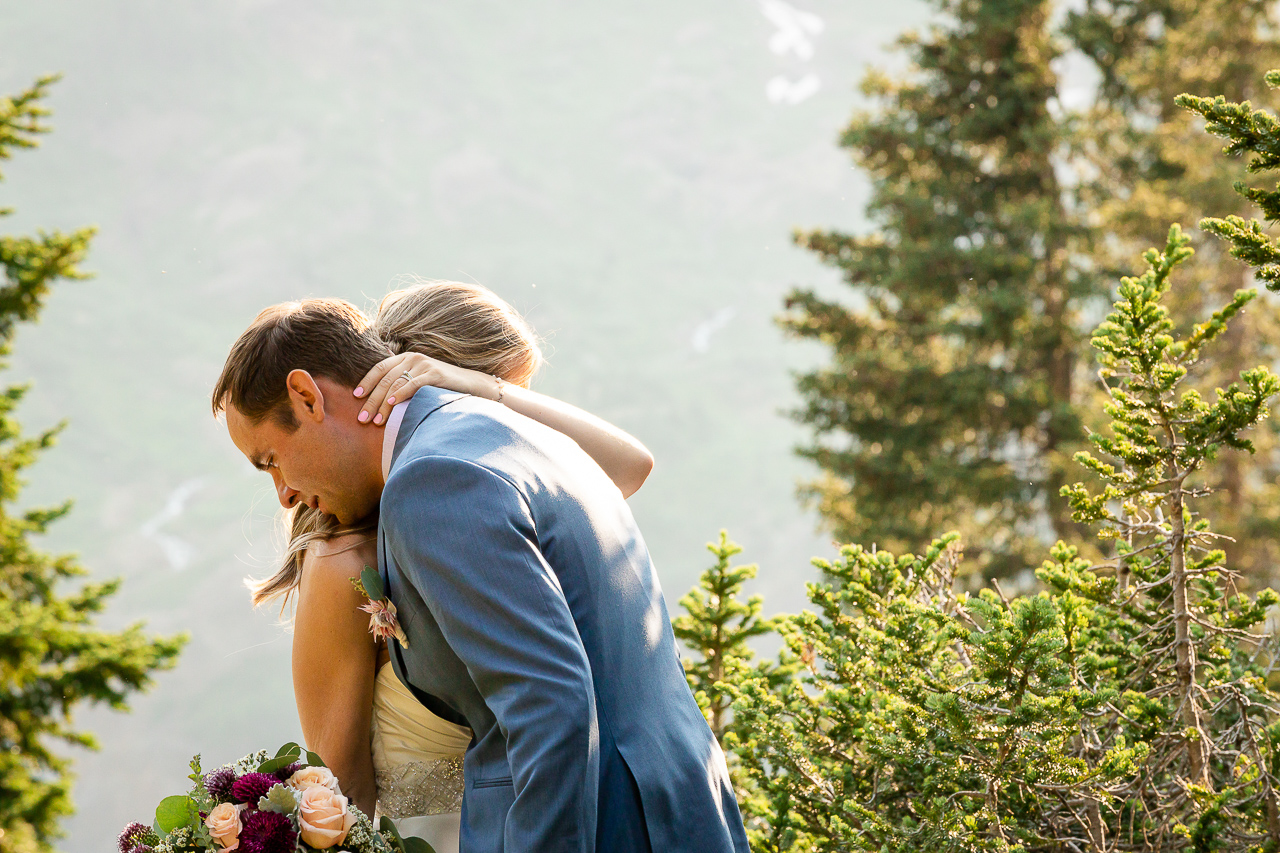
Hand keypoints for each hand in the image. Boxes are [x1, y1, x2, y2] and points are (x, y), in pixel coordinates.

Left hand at [353, 353, 498, 424]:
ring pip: (395, 384)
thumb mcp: (419, 381)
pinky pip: (412, 384)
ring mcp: (423, 364)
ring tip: (375, 421)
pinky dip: (400, 394)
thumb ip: (402, 382)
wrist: (472, 385)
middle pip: (384, 379)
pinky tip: (391, 404)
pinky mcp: (434, 374)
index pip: (379, 368)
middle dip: (371, 400)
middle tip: (362, 418)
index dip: (366, 382)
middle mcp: (412, 358)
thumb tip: (379, 399)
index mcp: (406, 358)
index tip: (355, 397)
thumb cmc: (443, 387)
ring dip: (382, 404)